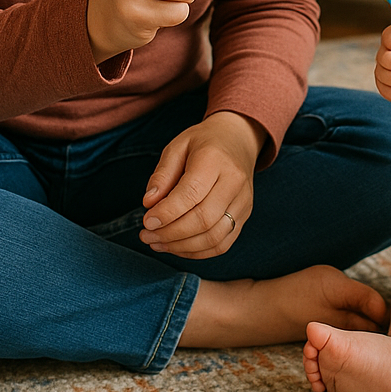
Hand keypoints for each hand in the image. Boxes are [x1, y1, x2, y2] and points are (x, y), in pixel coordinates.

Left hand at [139, 111, 264, 258]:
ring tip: (157, 242)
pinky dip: (196, 252)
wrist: (238, 139)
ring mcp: (243, 201)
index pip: (191, 193)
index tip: (146, 221)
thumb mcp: (178, 146)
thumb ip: (162, 174)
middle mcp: (234, 181)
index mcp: (215, 159)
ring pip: (214, 237)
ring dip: (181, 246)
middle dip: (170, 233)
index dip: (167, 212)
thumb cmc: (203, 142)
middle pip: (204, 219)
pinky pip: (222, 244)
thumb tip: (149, 204)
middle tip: (146, 235)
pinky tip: (176, 246)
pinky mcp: (244, 215)